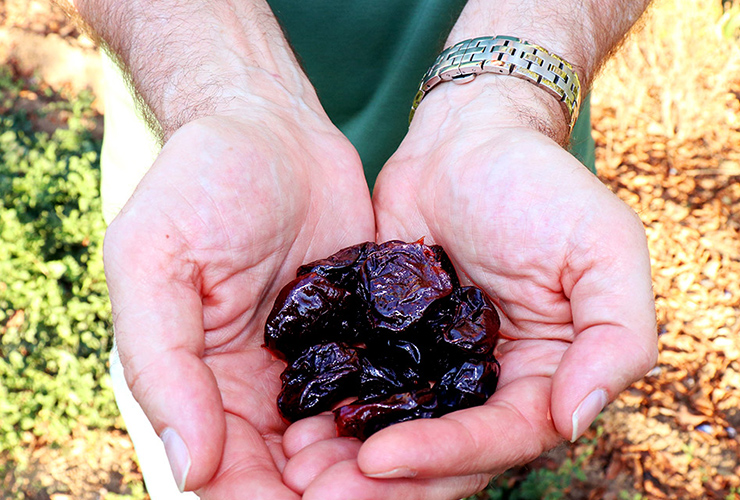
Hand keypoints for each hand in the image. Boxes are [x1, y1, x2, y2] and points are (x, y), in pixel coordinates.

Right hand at [103, 102, 374, 497]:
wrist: (269, 126)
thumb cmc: (199, 183)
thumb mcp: (155, 262)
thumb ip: (161, 364)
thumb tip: (189, 469)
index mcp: (201, 380)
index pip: (227, 470)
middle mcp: (257, 386)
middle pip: (292, 472)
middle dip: (332, 491)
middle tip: (376, 492)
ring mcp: (312, 362)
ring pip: (343, 441)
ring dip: (374, 466)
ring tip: (413, 468)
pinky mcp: (361, 333)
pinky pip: (382, 387)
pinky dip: (402, 413)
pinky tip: (435, 426)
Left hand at [281, 78, 657, 498]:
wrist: (467, 142)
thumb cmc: (542, 186)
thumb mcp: (604, 249)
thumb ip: (615, 336)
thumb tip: (575, 418)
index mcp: (542, 376)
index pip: (499, 438)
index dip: (445, 454)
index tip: (378, 459)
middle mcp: (486, 384)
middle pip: (440, 452)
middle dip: (384, 480)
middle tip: (316, 492)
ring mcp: (431, 365)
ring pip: (393, 429)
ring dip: (345, 457)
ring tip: (292, 468)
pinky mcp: (387, 341)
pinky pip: (358, 383)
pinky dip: (327, 408)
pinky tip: (289, 422)